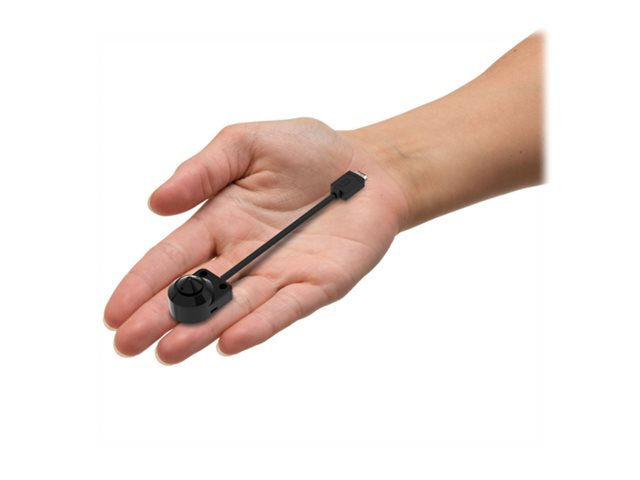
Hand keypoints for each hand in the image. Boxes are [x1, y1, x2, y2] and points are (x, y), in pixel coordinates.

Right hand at [104, 118, 408, 362]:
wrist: (370, 166)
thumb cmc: (310, 151)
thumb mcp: (248, 144)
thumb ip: (204, 170)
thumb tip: (156, 202)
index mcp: (222, 220)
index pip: (173, 257)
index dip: (142, 283)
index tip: (112, 312)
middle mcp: (245, 254)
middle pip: (197, 291)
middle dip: (160, 317)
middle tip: (126, 345)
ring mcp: (280, 273)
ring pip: (236, 307)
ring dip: (202, 330)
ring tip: (167, 351)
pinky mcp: (317, 284)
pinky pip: (286, 307)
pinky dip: (260, 324)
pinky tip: (231, 339)